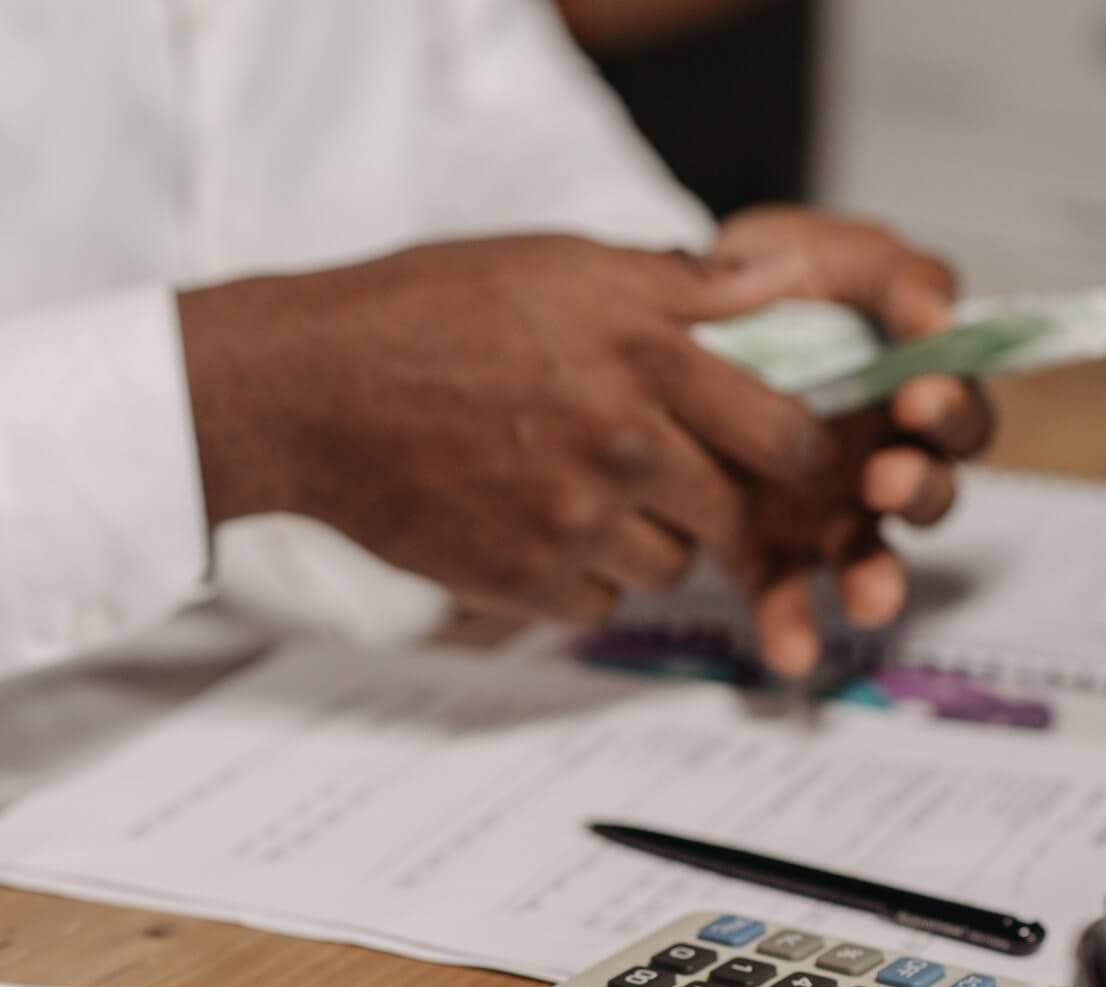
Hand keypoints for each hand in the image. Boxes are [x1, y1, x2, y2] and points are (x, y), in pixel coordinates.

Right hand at [179, 235, 830, 623]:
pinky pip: (601, 604)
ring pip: (670, 566)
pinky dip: (582, 579)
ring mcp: (576, 522)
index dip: (795, 452)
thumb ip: (678, 288)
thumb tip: (772, 286)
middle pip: (735, 512)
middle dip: (719, 501)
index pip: (784, 434)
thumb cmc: (428, 311)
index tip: (781, 455)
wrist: (310, 390)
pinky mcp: (526, 582)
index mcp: (646, 357)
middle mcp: (624, 445)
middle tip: (675, 478)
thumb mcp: (561, 263)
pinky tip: (535, 526)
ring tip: (584, 492)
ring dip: (648, 540)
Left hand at [708, 207, 997, 674]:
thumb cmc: (768, 282)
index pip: (959, 413)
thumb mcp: (831, 253)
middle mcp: (881, 457)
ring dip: (877, 578)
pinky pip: (788, 595)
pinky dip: (793, 628)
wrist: (662, 321)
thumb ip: (893, 274)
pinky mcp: (769, 546)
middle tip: (884, 478)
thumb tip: (941, 316)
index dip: (950, 410)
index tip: (919, 398)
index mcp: (910, 390)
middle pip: (929, 491)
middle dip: (917, 489)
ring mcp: (828, 509)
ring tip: (868, 597)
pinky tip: (790, 654)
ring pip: (872, 555)